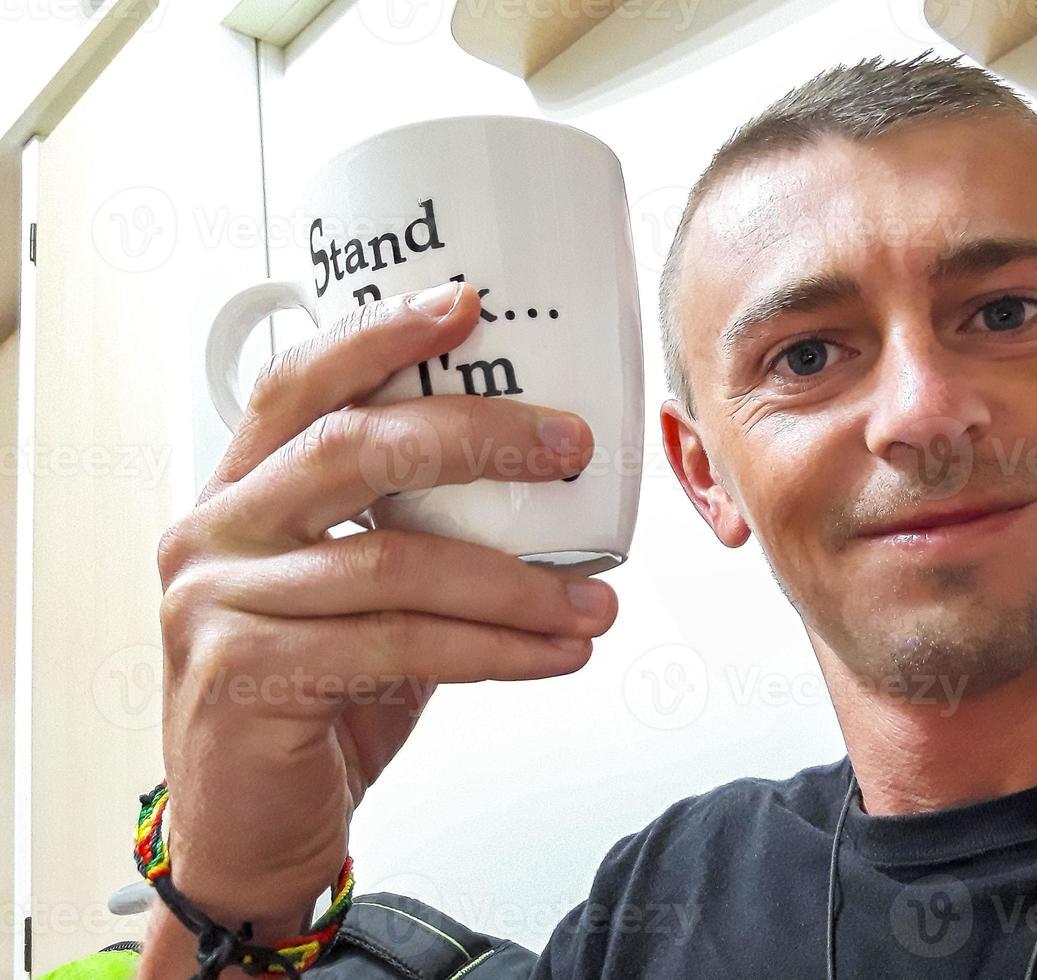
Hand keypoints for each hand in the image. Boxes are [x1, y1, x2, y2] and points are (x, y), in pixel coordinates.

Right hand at [152, 280, 616, 938]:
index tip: (466, 306)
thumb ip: (413, 529)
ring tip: (594, 602)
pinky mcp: (244, 673)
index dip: (381, 338)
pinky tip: (556, 653)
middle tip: (570, 447)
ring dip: (516, 583)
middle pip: (352, 449)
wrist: (250, 828)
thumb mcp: (361, 595)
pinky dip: (496, 649)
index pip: (302, 385)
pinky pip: (400, 646)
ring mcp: (217, 602)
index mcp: (241, 492)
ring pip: (395, 562)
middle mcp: (216, 532)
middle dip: (477, 437)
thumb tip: (540, 478)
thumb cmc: (314, 700)